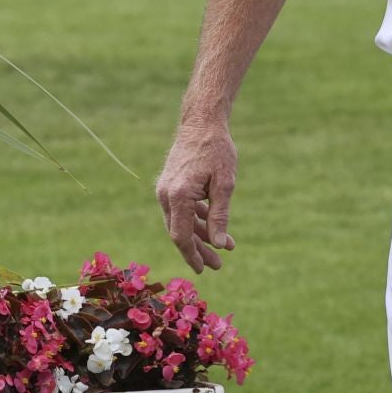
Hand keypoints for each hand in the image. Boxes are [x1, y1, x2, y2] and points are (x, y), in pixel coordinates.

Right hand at [156, 122, 238, 272]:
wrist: (201, 122)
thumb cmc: (217, 150)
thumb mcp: (225, 184)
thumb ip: (220, 215)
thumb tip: (220, 245)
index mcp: (177, 195)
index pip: (181, 235)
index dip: (192, 255)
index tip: (204, 270)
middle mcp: (166, 195)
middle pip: (180, 232)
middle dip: (199, 250)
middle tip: (218, 266)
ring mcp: (165, 190)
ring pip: (181, 222)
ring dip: (201, 236)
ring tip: (223, 249)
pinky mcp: (170, 186)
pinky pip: (182, 210)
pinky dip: (197, 219)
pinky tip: (214, 228)